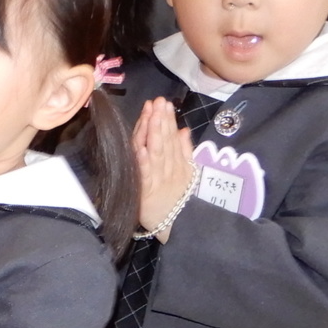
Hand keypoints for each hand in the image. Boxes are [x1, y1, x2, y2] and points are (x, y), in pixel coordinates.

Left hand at [132, 96, 195, 233]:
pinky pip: (144, 174)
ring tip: (150, 116)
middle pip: (163, 141)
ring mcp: (157, 179)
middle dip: (160, 120)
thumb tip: (183, 129)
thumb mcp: (187, 173)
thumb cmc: (177, 197)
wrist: (177, 225)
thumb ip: (184, 151)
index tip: (164, 104)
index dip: (168, 120)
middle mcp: (168, 168)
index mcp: (177, 163)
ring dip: (152, 133)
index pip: (171, 138)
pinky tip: (140, 148)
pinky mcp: (145, 191)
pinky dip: (142, 161)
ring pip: (155, 152)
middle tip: (157, 103)